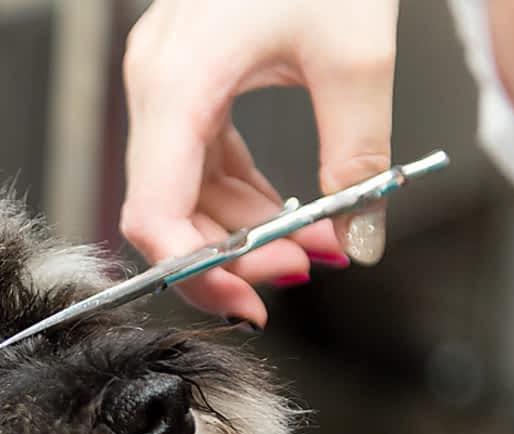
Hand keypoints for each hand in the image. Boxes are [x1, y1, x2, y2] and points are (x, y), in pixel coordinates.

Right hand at [120, 0, 399, 326]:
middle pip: (165, 210)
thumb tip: (358, 240)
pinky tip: (284, 214)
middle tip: (296, 278)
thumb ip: (357, 160)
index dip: (197, 269)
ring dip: (241, 232)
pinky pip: (199, 158)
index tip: (252, 297)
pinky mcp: (186, 78)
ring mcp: (165, 82)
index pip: (155, 210)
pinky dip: (238, 195)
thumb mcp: (355, 56)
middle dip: (229, 257)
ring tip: (311, 248)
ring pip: (183, 190)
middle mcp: (155, 85)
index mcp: (178, 80)